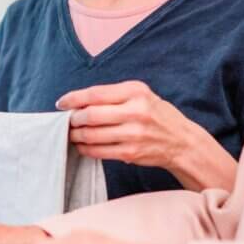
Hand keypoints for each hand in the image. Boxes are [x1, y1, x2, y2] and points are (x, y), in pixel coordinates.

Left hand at [58, 80, 236, 191]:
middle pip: (91, 115)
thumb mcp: (141, 96)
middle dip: (74, 119)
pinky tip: (83, 146)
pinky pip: (99, 151)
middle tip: (69, 121)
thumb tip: (79, 102)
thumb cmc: (157, 115)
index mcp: (135, 92)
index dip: (73, 99)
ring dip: (77, 135)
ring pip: (92, 135)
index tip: (61, 103)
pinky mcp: (131, 152)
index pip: (95, 94)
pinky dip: (86, 149)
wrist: (181, 141)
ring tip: (73, 134)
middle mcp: (135, 111)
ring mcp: (133, 134)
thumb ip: (113, 96)